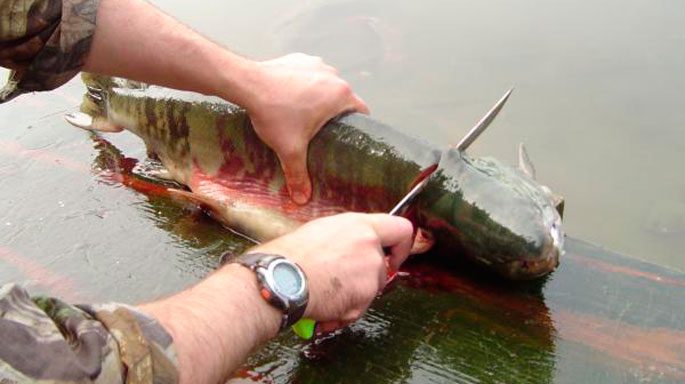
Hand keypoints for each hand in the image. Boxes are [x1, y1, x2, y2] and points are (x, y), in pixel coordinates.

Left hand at [245, 53, 369, 204]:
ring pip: (326, 84)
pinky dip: (304, 84)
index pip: (362, 111)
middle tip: (323, 132)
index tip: (349, 138)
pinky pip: (309, 74)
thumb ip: (299, 175)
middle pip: (343, 98)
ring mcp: (316, 63)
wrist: (247, 83)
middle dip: (335, 114)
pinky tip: (291, 97)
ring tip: (305, 114)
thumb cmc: (274, 113)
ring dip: (320, 97)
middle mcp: (334, 75)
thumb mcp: (290, 149)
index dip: (358, 126)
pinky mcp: (299, 58)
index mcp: (341, 95)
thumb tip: (302, 200)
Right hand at [249, 213, 412, 332]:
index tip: (392, 256)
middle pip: (383, 267)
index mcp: (360, 225)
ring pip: (371, 289)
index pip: (402, 229)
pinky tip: (322, 306)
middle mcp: (370, 246)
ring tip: (324, 293)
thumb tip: (350, 247)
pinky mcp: (363, 298)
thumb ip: (346, 238)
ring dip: (353, 295)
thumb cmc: (289, 254)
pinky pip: (358, 309)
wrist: (280, 278)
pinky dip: (342, 313)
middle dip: (365, 278)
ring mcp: (370, 274)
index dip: (401, 246)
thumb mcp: (321, 231)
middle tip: (342, 281)